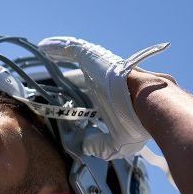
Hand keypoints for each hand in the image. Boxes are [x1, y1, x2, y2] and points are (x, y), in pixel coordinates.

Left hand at [38, 36, 168, 159]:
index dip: (81, 87)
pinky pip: (70, 48)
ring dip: (61, 51)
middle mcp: (104, 78)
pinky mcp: (92, 57)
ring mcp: (99, 66)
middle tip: (53, 69)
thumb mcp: (117, 142)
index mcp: (110, 96)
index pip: (93, 88)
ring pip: (76, 54)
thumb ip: (99, 146)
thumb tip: (84, 146)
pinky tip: (43, 47)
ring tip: (45, 49)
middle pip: (83, 69)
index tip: (68, 92)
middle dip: (70, 68)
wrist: (149, 105)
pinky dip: (57, 47)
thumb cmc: (137, 123)